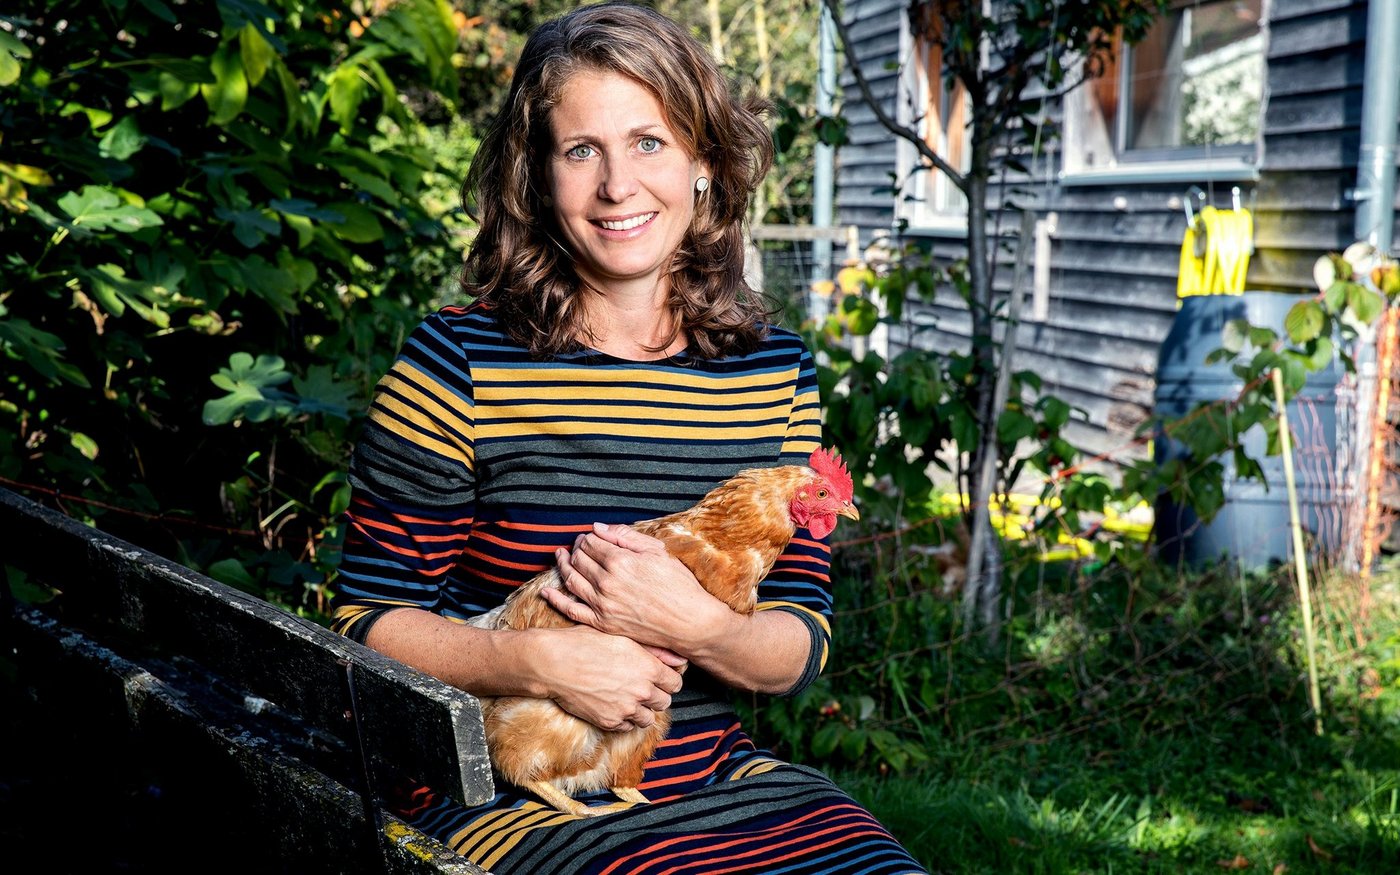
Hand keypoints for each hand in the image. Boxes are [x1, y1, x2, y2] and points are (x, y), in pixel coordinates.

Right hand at [533, 625, 684, 731]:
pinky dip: (624, 719)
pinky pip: (628, 727)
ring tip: (628, 698)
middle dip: (656, 696)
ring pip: (648, 719)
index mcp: (647, 667)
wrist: (554, 663)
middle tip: (643, 687)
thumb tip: (679, 659)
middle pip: (664, 702)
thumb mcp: (621, 637)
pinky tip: (614, 705)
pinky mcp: (609, 722)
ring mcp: (626, 708)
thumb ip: (653, 650)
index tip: (660, 678)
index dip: (668, 680)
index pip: (676, 683)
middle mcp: (641, 690)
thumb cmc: (584, 643)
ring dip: (642, 710)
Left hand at [541, 522, 726, 656]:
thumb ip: (626, 537)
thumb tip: (599, 529)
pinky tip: (546, 591)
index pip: (591, 543)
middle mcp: (607, 583)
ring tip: (560, 557)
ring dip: (563, 566)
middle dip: (576, 549)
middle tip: (578, 545)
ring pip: (572, 581)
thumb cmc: (679, 585)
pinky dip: (556, 599)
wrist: (690, 623)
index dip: (588, 537)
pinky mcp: (603, 623)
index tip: (590, 536)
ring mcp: (603, 605)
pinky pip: (571, 610)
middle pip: (579, 559)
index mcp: (620, 561)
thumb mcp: (658, 552)